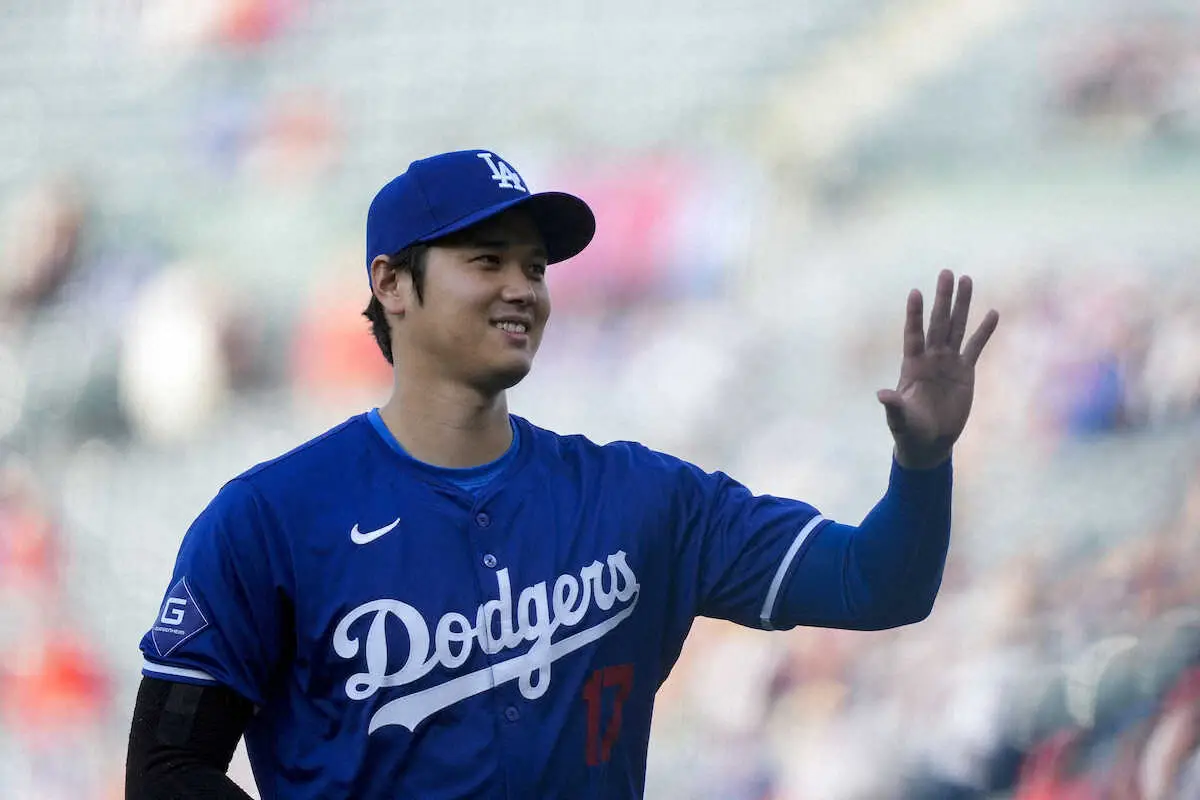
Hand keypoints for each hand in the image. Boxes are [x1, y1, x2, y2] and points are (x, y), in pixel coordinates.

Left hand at [877, 270, 998, 468]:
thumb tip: (882, 395)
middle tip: (946, 273)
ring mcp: (948, 362)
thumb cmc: (909, 430)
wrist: (929, 442)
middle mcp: (930, 358)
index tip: (915, 292)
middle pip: (938, 323)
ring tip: (967, 279)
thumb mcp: (899, 420)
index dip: (914, 315)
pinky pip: (975, 347)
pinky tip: (992, 313)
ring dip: (962, 305)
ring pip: (957, 328)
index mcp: (912, 366)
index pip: (913, 334)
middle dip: (942, 299)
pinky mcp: (965, 372)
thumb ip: (893, 406)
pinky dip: (984, 331)